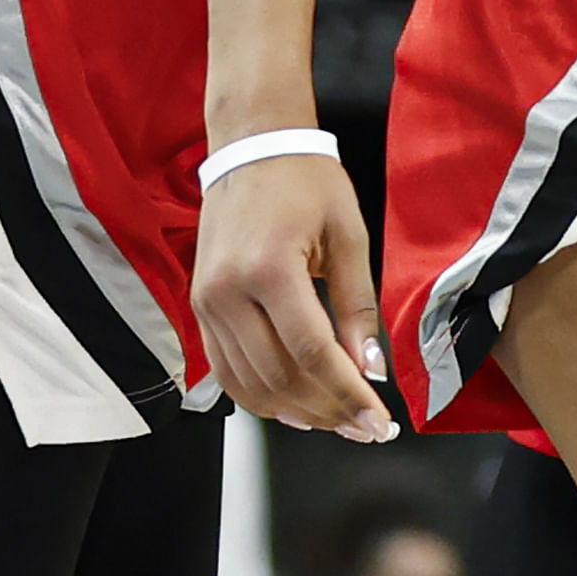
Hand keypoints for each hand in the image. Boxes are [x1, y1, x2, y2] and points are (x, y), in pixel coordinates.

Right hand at [190, 149, 396, 442]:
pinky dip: (262, 397)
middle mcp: (228, 291)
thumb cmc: (305, 182)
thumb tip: (369, 368)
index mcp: (269, 268)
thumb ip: (358, 305)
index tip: (377, 421)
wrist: (252, 148)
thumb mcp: (348, 236)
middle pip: (280, 377)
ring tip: (337, 420)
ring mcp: (206, 303)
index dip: (347, 395)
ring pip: (250, 385)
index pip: (312, 353)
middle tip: (365, 427)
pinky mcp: (199, 309)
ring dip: (297, 412)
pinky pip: (227, 371)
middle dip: (328, 410)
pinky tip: (296, 405)